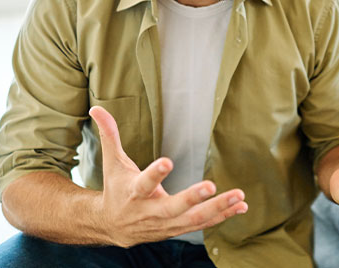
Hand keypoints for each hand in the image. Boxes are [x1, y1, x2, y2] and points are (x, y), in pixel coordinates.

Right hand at [89, 106, 247, 246]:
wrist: (110, 226)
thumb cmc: (116, 188)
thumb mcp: (112, 162)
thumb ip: (109, 135)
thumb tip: (97, 107)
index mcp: (133, 193)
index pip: (144, 182)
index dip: (155, 173)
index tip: (168, 161)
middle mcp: (149, 211)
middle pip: (172, 208)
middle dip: (192, 198)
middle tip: (211, 185)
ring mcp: (164, 224)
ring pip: (192, 220)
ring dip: (217, 208)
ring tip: (239, 196)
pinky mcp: (177, 230)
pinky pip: (202, 225)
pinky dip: (222, 217)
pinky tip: (241, 207)